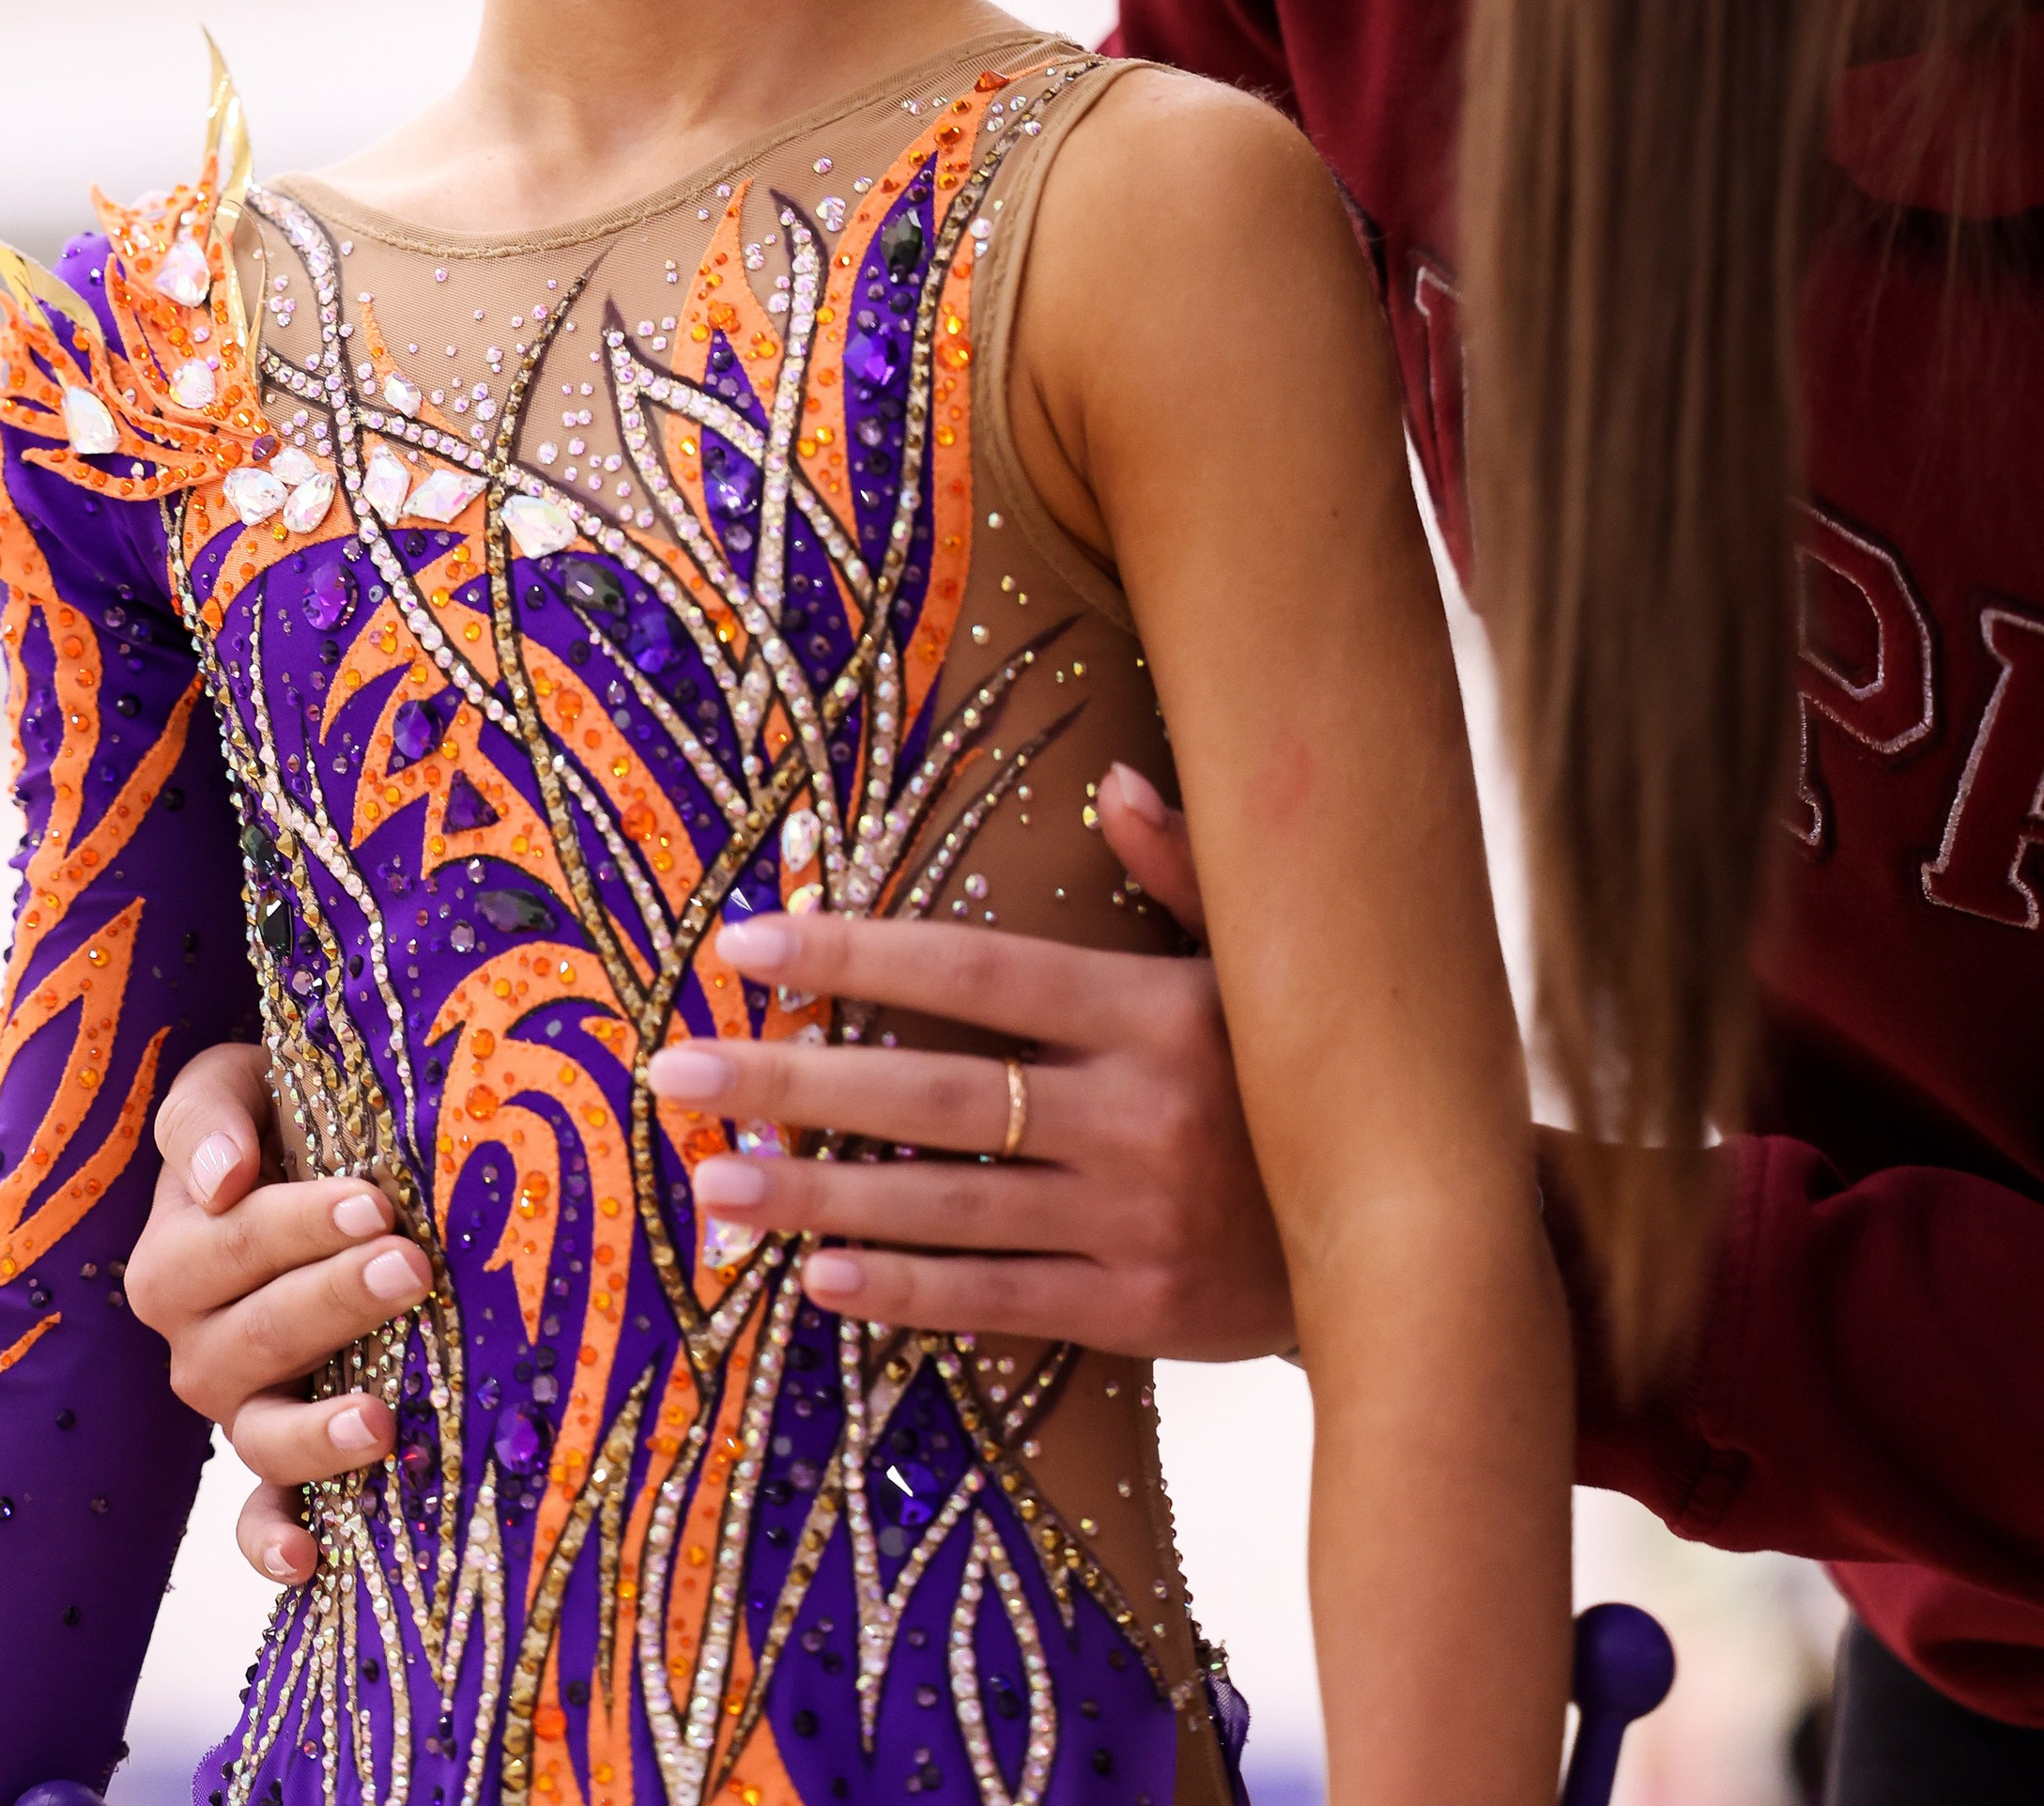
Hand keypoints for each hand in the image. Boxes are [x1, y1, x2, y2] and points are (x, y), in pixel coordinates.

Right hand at [126, 1040, 433, 1584]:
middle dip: (334, 1303)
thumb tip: (222, 1177)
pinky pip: (256, 1515)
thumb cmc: (272, 1113)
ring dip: (316, 1433)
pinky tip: (311, 1563)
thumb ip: (207, 1118)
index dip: (300, 1226)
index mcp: (178, 1248)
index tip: (377, 1202)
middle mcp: (196, 1338)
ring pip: (257, 1432)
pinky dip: (273, 1543)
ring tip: (380, 1419)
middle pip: (254, 1335)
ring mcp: (235, 1405)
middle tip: (412, 1267)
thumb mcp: (230, 1083)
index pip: (233, 1241)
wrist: (302, 1149)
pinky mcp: (273, 1453)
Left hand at [647, 766, 1295, 1357]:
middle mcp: (1137, 1112)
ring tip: (713, 1183)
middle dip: (794, 1078)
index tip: (750, 940)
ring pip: (945, 1204)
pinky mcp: (1141, 1313)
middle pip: (931, 1092)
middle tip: (677, 1068)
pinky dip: (907, 1290)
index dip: (858, 950)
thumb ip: (1186, 868)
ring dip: (817, 1198)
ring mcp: (1135, 1220)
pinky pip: (1000, 1300)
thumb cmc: (1302, 1075)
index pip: (975, 971)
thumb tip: (1112, 780)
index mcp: (1153, 1010)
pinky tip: (818, 1276)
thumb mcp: (1260, 960)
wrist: (1415, 1236)